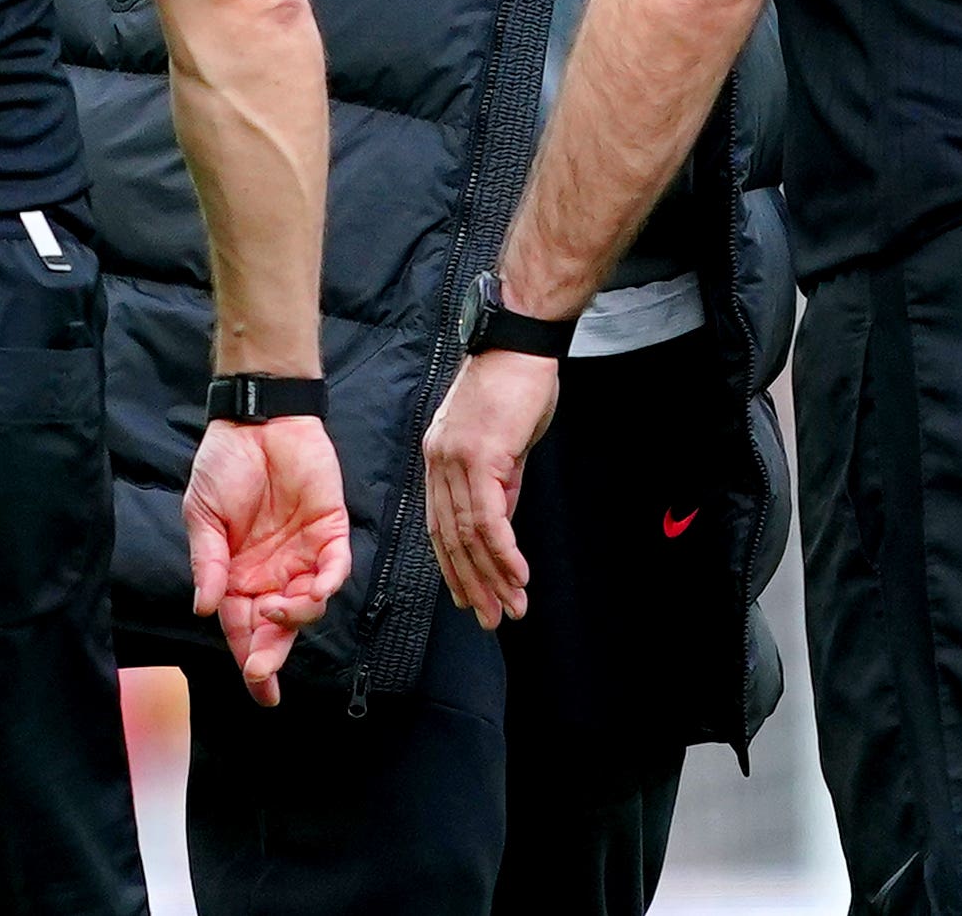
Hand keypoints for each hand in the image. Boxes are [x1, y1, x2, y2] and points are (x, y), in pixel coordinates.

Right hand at [184, 412, 353, 706]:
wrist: (258, 419)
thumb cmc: (225, 466)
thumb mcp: (203, 516)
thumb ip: (207, 564)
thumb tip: (203, 609)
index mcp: (236, 576)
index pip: (243, 629)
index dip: (251, 661)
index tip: (259, 690)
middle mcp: (271, 573)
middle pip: (276, 628)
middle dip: (271, 654)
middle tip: (263, 670)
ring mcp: (302, 554)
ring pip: (308, 605)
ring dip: (295, 618)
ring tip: (277, 610)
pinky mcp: (330, 530)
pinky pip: (335, 568)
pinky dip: (328, 584)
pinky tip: (316, 591)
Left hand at [422, 349, 561, 631]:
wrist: (522, 342)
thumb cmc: (518, 382)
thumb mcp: (505, 439)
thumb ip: (500, 479)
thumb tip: (502, 520)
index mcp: (439, 456)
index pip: (441, 525)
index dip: (455, 566)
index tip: (471, 597)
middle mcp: (439, 461)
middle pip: (450, 538)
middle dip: (472, 584)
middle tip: (491, 618)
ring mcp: (456, 459)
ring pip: (469, 535)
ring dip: (493, 577)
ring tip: (511, 608)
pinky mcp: (480, 457)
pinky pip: (489, 519)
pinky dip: (503, 553)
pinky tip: (518, 576)